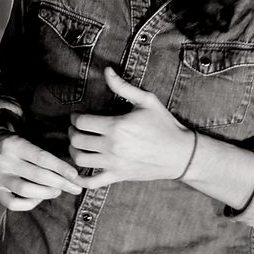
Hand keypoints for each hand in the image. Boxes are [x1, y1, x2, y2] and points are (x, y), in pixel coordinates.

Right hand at [0, 126, 82, 210]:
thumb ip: (43, 156)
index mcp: (15, 144)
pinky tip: (38, 199)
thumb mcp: (26, 142)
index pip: (42, 158)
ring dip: (46, 193)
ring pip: (25, 190)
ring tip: (57, 191)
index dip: (61, 167)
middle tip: (74, 188)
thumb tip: (70, 174)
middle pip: (37, 175)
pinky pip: (13, 203)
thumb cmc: (14, 146)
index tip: (75, 175)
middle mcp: (4, 160)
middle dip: (60, 183)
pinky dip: (29, 204)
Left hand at [68, 67, 193, 189]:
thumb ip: (123, 87)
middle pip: (77, 140)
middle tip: (75, 129)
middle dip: (72, 132)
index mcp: (116, 126)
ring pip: (80, 160)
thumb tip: (106, 71)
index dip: (75, 117)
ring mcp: (114, 163)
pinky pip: (92, 182)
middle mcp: (112, 146)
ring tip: (78, 145)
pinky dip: (80, 179)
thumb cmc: (164, 125)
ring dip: (73, 151)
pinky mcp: (118, 176)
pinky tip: (78, 171)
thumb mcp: (146, 101)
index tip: (77, 116)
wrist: (181, 154)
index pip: (82, 122)